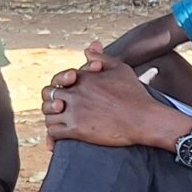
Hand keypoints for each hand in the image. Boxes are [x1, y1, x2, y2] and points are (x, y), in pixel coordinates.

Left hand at [44, 45, 173, 149]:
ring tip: (60, 123)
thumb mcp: (119, 68)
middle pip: (48, 96)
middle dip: (51, 101)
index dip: (61, 85)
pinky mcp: (77, 130)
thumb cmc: (134, 95)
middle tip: (60, 108)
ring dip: (52, 119)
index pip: (58, 79)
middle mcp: (75, 94)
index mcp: (82, 78)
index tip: (69, 93)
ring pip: (48, 115)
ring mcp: (74, 112)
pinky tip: (59, 141)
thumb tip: (89, 49)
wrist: (143, 118)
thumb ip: (101, 57)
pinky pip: (53, 132)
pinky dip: (53, 138)